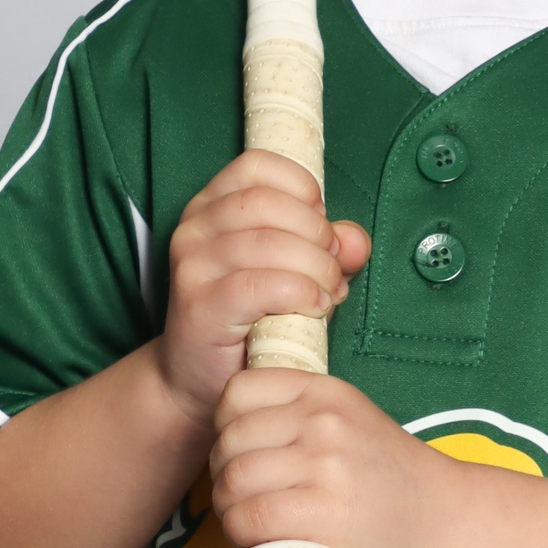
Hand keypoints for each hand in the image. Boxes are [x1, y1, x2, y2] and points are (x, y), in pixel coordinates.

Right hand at [157, 154, 370, 426]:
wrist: (203, 380)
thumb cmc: (252, 319)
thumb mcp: (296, 271)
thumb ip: (327, 248)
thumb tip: (355, 240)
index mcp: (213, 204)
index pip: (259, 167)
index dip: (302, 189)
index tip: (320, 223)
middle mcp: (195, 226)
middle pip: (269, 203)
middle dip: (316, 235)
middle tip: (331, 270)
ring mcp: (192, 264)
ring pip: (269, 243)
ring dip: (315, 268)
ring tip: (326, 294)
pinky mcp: (199, 305)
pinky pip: (260, 286)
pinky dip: (300, 293)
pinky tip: (314, 309)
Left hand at [210, 368, 447, 547]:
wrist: (444, 521)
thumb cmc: (388, 479)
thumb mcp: (349, 421)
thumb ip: (299, 415)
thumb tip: (230, 437)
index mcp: (326, 392)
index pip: (237, 393)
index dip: (227, 430)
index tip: (243, 456)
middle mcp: (324, 422)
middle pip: (229, 442)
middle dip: (225, 477)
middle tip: (246, 499)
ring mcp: (325, 467)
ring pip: (232, 482)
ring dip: (230, 509)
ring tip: (254, 522)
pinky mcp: (323, 515)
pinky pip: (249, 519)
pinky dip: (242, 536)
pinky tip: (262, 542)